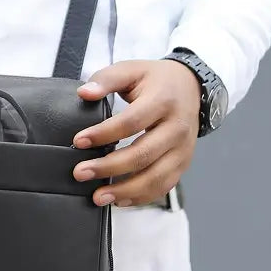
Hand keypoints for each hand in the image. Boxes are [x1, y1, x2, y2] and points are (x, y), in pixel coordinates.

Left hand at [71, 60, 200, 207]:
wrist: (192, 87)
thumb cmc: (156, 80)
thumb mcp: (132, 70)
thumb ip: (106, 79)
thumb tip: (84, 93)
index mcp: (163, 101)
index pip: (131, 122)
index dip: (104, 133)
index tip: (79, 141)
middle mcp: (177, 128)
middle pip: (143, 154)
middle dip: (109, 167)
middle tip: (80, 173)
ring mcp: (183, 149)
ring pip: (155, 177)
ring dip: (125, 190)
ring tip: (98, 196)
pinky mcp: (183, 164)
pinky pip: (163, 186)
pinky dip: (141, 197)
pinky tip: (119, 200)